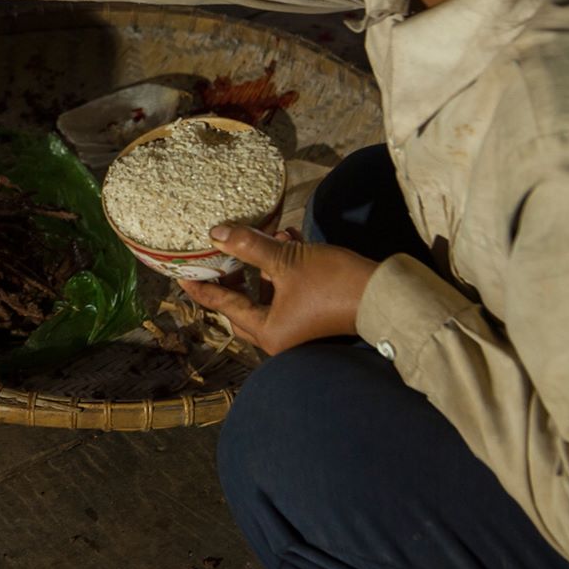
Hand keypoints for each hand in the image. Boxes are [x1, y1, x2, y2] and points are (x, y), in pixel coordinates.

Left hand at [175, 226, 377, 355]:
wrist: (385, 295)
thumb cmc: (333, 283)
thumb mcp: (286, 260)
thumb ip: (248, 246)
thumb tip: (216, 232)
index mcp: (268, 332)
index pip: (225, 306)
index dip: (203, 287)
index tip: (183, 276)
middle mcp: (281, 336)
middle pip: (244, 304)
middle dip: (234, 274)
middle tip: (218, 254)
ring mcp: (299, 326)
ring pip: (269, 293)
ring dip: (265, 264)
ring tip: (265, 236)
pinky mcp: (314, 313)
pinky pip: (289, 289)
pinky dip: (285, 267)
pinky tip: (288, 238)